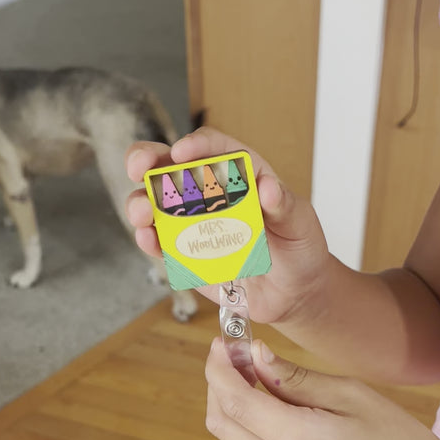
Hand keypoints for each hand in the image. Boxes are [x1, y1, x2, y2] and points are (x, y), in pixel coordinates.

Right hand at [124, 128, 329, 325]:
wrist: (293, 294)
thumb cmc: (300, 250)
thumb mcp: (301, 224)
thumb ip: (285, 205)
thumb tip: (268, 186)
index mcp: (240, 175)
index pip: (213, 149)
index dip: (196, 145)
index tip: (184, 154)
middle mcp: (210, 193)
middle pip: (169, 165)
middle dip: (146, 159)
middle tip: (138, 167)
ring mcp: (192, 222)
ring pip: (155, 202)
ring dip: (140, 202)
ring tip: (142, 213)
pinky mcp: (184, 253)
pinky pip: (159, 242)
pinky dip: (148, 238)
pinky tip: (147, 237)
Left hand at [205, 338, 439, 439]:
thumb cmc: (396, 438)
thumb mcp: (349, 394)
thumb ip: (295, 377)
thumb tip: (255, 355)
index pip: (236, 402)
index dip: (220, 368)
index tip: (222, 340)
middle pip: (222, 421)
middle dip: (218, 381)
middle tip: (233, 350)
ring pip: (231, 435)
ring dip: (230, 399)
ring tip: (250, 367)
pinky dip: (246, 418)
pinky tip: (265, 395)